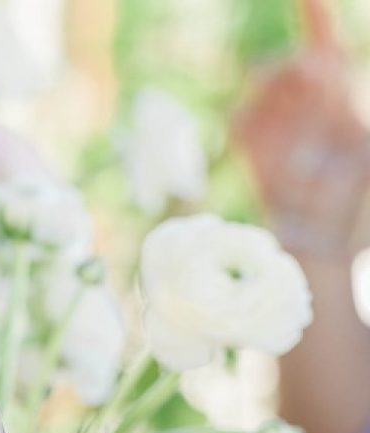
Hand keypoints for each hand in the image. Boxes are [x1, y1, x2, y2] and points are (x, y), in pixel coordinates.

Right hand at [231, 0, 369, 251]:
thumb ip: (348, 117)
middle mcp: (308, 108)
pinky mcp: (253, 152)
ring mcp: (278, 128)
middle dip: (298, 65)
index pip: (323, 44)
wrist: (324, 246)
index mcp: (343, 100)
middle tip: (317, 82)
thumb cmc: (355, 204)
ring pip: (264, 82)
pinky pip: (239, 118)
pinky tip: (261, 137)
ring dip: (275, 87)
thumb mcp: (365, 155)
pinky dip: (247, 118)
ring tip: (295, 121)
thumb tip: (320, 67)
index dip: (312, 14)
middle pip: (295, 61)